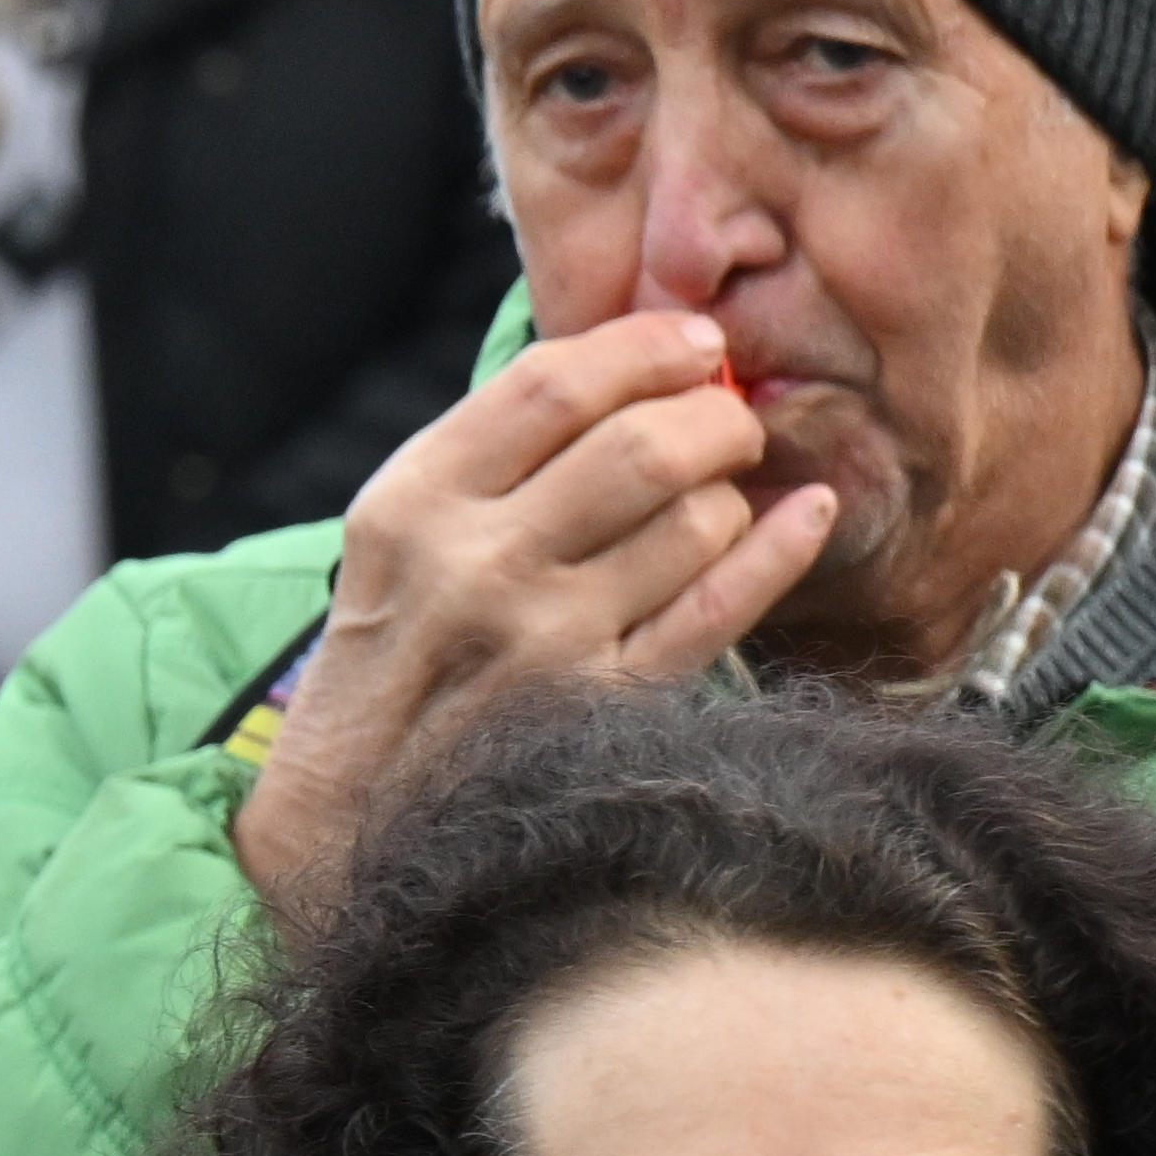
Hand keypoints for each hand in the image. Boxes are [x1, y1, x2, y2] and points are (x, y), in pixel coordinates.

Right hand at [225, 308, 837, 917]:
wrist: (352, 810)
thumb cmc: (393, 647)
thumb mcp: (397, 529)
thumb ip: (495, 447)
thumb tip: (644, 360)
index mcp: (413, 502)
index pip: (553, 381)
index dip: (648, 345)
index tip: (696, 345)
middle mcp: (477, 565)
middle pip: (645, 443)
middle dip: (715, 415)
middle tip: (727, 421)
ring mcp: (547, 640)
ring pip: (699, 520)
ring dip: (729, 497)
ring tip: (709, 505)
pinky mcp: (606, 706)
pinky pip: (723, 607)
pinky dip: (780, 551)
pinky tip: (802, 517)